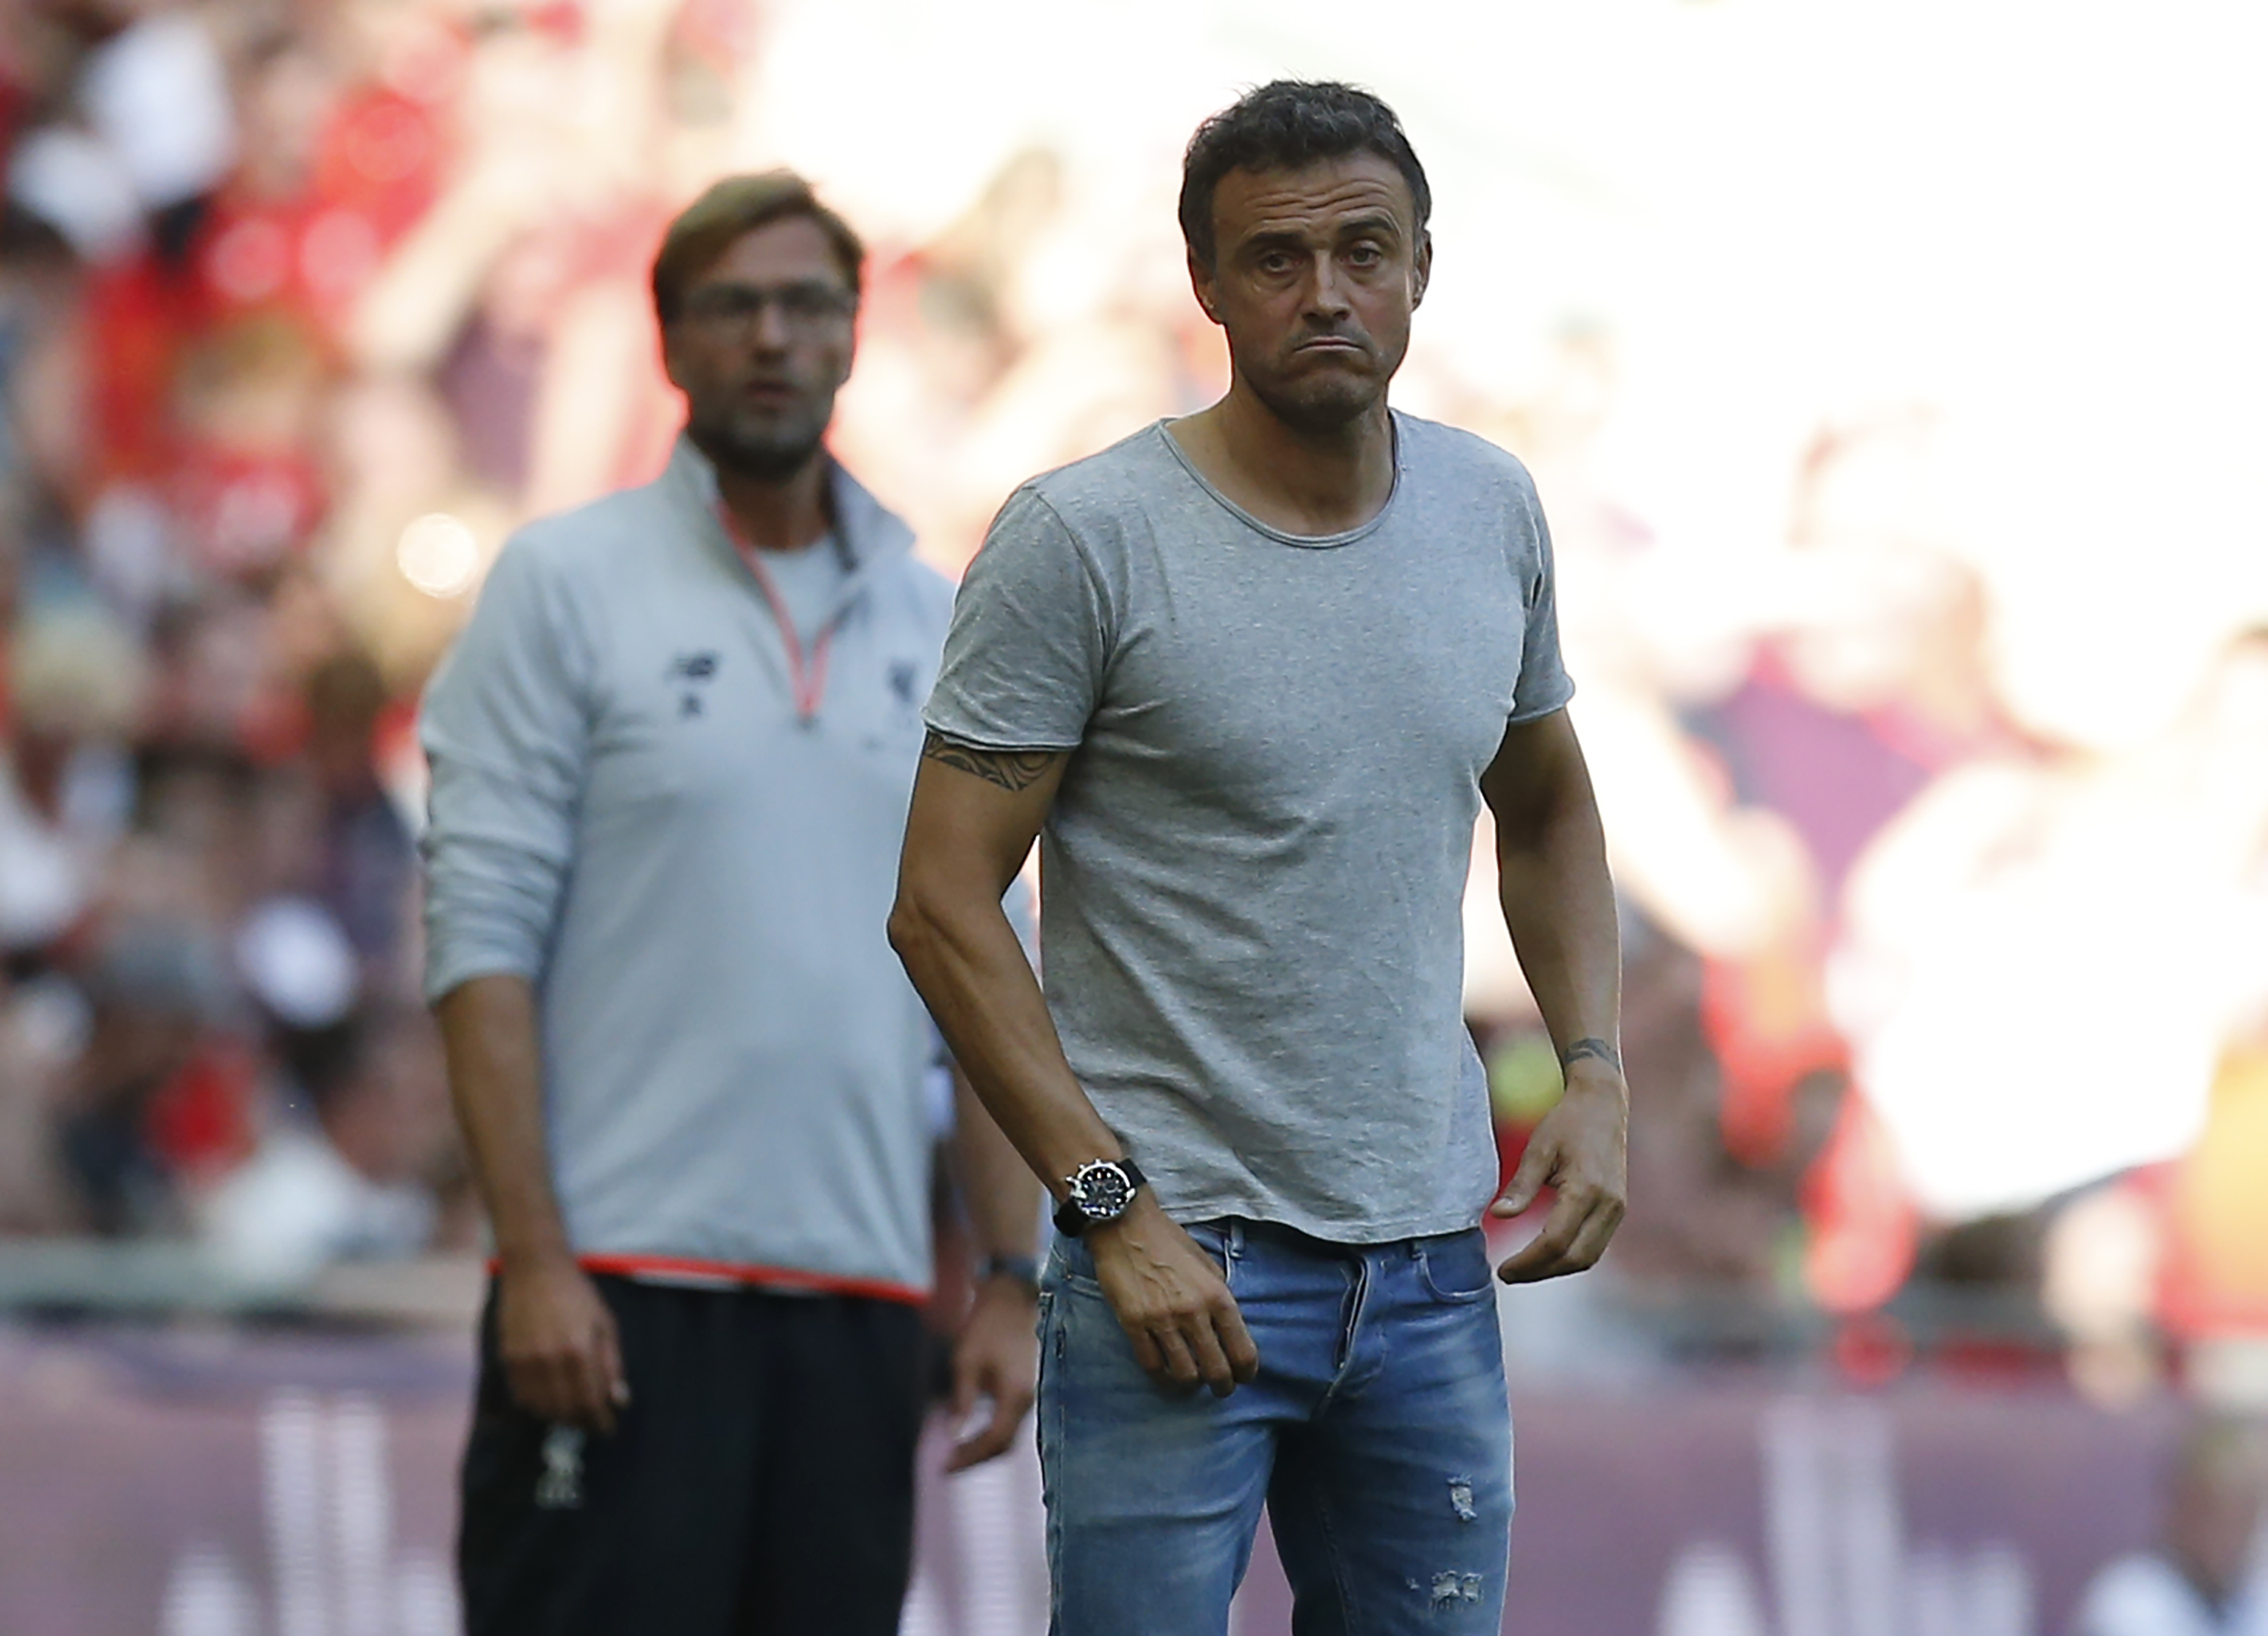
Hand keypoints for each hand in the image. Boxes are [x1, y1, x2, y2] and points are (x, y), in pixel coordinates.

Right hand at [496, 1254, 628, 1432]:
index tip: (609, 1428)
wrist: (535, 1270)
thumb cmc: (578, 1294)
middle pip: (567, 1411)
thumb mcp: (605, 1324)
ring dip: (561, 1417)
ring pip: (543, 1409)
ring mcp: (526, 1362)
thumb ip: (611, 1364)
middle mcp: (551, 1362)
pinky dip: (538, 1407)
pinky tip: (550, 1402)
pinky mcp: (508, 1360)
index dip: (601, 1421)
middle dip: (583, 1422)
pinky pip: (522, 1397)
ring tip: (575, 1414)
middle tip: (594, 1423)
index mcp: (579, 1351)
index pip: (591, 1402)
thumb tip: (619, 1401)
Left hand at [944, 1273, 1039, 1471]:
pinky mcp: (1031, 1387)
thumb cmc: (988, 1323)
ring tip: (957, 1452)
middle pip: (1005, 1444)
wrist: (1015, 1295)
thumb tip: (954, 1436)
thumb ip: (962, 1401)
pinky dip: (994, 1431)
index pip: (994, 1441)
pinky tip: (974, 1431)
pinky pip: (1013, 1420)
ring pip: (1010, 1433)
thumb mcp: (967, 1361)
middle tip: (948, 1465)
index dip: (969, 1458)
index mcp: (1017, 1394)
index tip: (944, 1467)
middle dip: (976, 1458)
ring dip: (984, 1446)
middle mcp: (1032, 1399)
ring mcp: (1035, 1393)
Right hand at [1087, 1195, 1259, 1395]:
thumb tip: (1228, 1330)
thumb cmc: (1169, 1242)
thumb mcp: (1208, 1265)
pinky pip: (1152, 1365)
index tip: (1244, 1377)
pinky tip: (1167, 1376)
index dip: (1247, 1372)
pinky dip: (1162, 1378)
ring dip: (1192, 1385)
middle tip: (1221, 1388)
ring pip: (1185, 1375)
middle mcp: (1193, 1312)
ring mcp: (1161, 1320)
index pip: (1242, 1351)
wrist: (1125, 1225)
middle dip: (1223, 1386)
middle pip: (1216, 1371)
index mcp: (1217, 1296)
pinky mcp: (1133, 1324)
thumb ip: (1219, 1297)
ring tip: (1193, 1382)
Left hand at [1491, 1063, 1628, 1282]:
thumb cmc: (1568, 1122)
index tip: (1503, 1269)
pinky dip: (1570, 1257)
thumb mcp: (1538, 1149)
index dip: (1528, 1262)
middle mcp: (1608, 1205)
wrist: (1604, 1105)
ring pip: (1588, 1258)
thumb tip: (1497, 1215)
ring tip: (1523, 1270)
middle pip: (1575, 1259)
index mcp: (1586, 1189)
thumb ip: (1520, 1185)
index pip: (1555, 1241)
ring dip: (1555, 1269)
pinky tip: (1545, 1255)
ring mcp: (1617, 1209)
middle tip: (1508, 1274)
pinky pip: (1595, 1246)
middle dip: (1539, 1272)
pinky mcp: (1617, 1209)